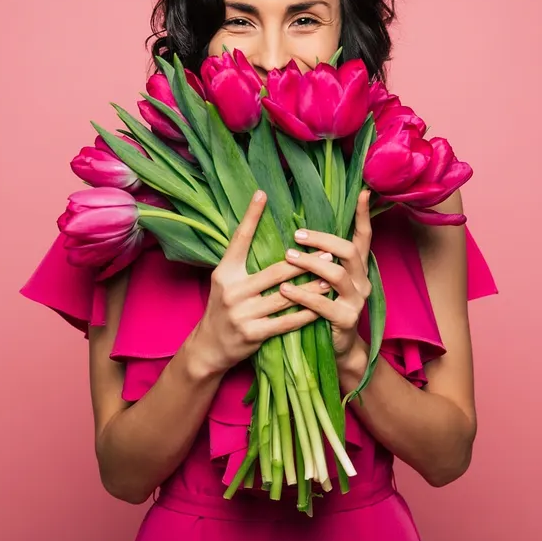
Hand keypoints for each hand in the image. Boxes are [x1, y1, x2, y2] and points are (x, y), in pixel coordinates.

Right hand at [183, 191, 331, 377]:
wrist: (210, 346)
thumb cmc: (224, 307)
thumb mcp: (226, 280)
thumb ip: (242, 261)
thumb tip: (268, 233)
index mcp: (225, 272)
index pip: (239, 239)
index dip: (251, 216)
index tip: (262, 194)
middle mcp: (232, 291)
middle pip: (275, 271)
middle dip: (304, 262)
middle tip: (328, 251)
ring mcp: (242, 313)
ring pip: (286, 297)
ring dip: (311, 288)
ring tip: (331, 278)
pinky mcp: (253, 334)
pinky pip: (286, 322)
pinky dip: (305, 314)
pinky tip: (321, 308)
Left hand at [277, 190, 374, 356]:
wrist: (336, 351)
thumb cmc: (323, 309)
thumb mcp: (325, 282)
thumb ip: (320, 259)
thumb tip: (298, 229)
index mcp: (358, 268)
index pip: (364, 237)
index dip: (363, 215)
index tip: (362, 192)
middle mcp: (362, 281)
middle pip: (348, 251)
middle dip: (322, 240)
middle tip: (296, 235)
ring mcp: (356, 301)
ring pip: (337, 274)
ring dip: (310, 264)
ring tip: (287, 257)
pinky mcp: (346, 321)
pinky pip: (324, 304)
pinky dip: (303, 296)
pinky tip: (285, 290)